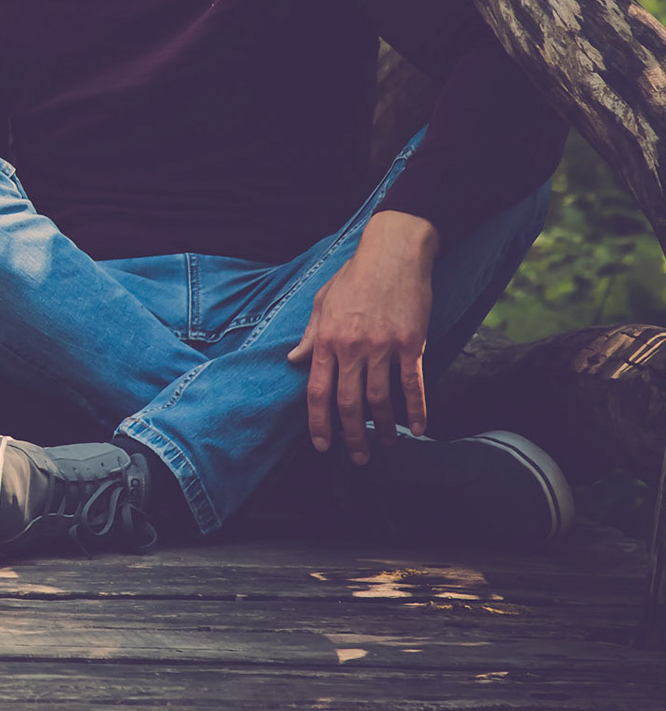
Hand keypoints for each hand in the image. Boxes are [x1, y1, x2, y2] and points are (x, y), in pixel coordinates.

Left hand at [287, 210, 438, 464]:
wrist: (393, 254)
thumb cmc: (355, 277)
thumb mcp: (322, 303)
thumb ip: (310, 336)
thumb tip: (293, 362)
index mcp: (327, 340)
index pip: (318, 391)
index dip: (319, 422)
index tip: (322, 444)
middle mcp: (352, 348)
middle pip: (348, 403)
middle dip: (351, 435)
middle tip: (357, 457)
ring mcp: (383, 347)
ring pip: (380, 399)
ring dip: (383, 428)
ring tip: (385, 444)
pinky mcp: (412, 344)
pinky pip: (413, 385)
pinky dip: (415, 410)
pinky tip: (418, 429)